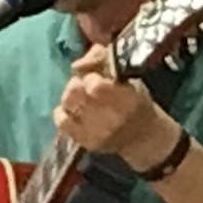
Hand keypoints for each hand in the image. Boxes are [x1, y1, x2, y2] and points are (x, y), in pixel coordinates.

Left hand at [55, 49, 167, 167]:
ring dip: (69, 95)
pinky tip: (71, 109)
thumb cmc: (135, 101)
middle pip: (76, 92)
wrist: (141, 135)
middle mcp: (111, 118)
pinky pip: (62, 122)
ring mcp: (97, 132)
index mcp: (127, 99)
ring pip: (67, 103)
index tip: (95, 76)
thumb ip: (104, 61)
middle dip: (77, 83)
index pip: (96, 86)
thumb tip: (76, 65)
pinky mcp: (85, 141)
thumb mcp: (129, 77)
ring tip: (78, 96)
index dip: (90, 76)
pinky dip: (62, 112)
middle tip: (83, 84)